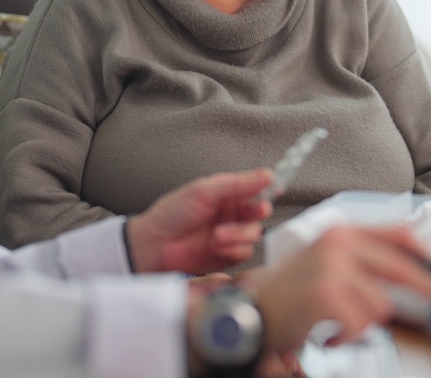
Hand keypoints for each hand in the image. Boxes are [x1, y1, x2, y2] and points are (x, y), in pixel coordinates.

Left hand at [126, 169, 272, 273]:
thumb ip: (239, 184)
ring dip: (239, 234)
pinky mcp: (228, 256)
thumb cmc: (174, 213)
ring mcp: (230, 235)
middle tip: (255, 211)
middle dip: (257, 212)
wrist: (155, 244)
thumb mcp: (206, 191)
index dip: (267, 190)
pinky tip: (216, 246)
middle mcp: (231, 214)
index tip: (275, 189)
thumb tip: (268, 174)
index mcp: (227, 194)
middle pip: (260, 212)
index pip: (255, 190)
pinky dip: (233, 249)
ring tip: (217, 235)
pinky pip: (244, 252)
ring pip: (254, 233)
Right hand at [249, 226, 430, 350]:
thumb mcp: (328, 263)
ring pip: (382, 306)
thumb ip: (365, 262)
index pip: (398, 235)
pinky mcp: (328, 293)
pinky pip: (362, 324)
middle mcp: (340, 243)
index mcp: (343, 232)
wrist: (252, 312)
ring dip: (364, 323)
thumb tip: (413, 275)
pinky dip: (348, 336)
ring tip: (339, 322)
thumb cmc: (292, 293)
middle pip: (403, 269)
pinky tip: (330, 333)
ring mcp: (333, 267)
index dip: (429, 253)